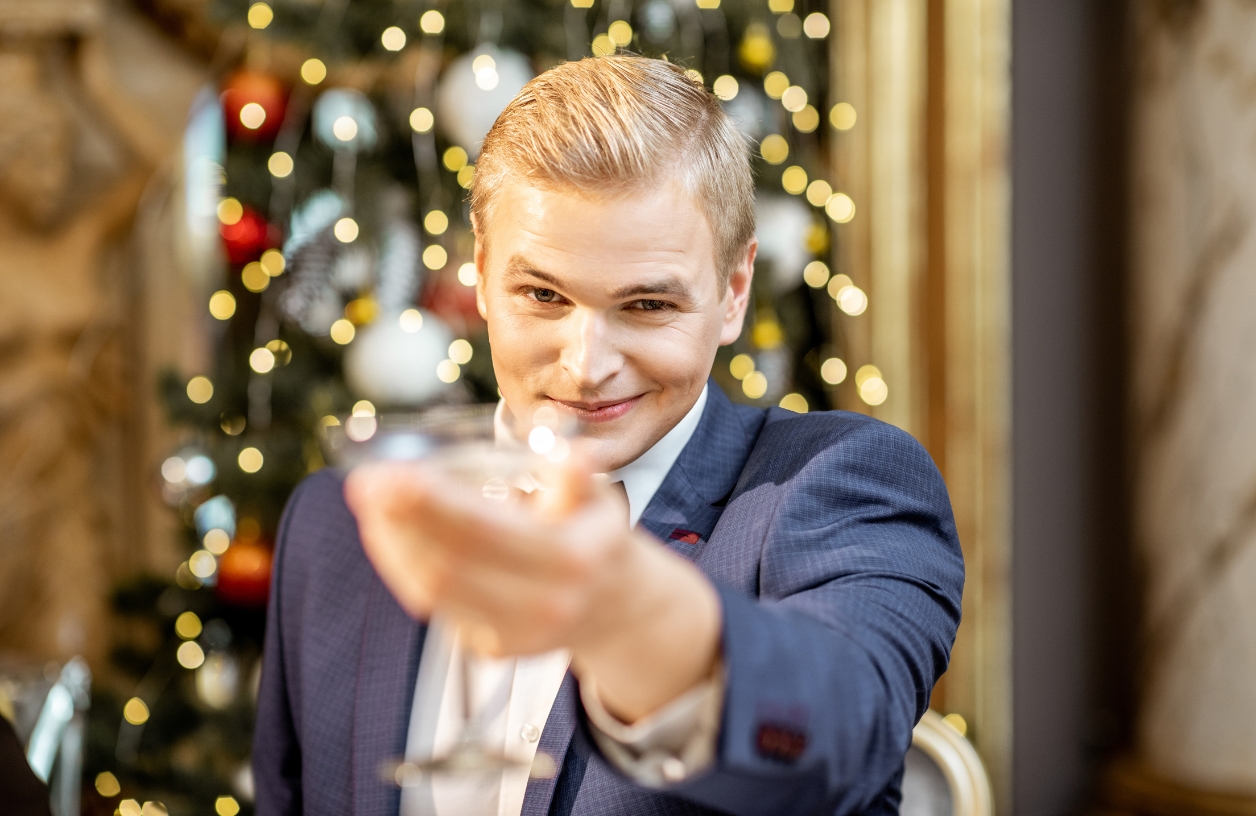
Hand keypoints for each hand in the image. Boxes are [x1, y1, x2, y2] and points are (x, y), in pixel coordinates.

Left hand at [343, 453, 721, 721]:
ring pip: (432, 589)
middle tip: (365, 483)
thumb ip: (579, 478)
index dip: (431, 503)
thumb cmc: (594, 539)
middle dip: (398, 521)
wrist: (613, 607)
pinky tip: (389, 535)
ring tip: (371, 504)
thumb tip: (579, 454)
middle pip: (448, 562)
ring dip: (391, 543)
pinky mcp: (492, 649)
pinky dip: (403, 567)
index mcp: (570, 558)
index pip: (483, 529)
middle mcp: (542, 603)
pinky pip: (434, 607)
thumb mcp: (600, 501)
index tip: (393, 473)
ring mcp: (515, 633)